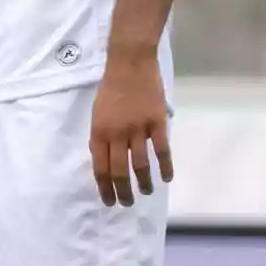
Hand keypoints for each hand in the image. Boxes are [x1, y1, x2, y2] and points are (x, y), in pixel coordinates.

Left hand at [90, 52, 172, 207]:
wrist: (130, 62)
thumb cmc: (112, 86)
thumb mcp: (98, 113)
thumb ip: (103, 135)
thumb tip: (109, 157)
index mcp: (99, 133)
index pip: (101, 169)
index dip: (105, 188)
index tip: (110, 201)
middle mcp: (117, 135)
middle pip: (120, 171)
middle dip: (124, 192)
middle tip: (128, 203)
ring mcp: (138, 129)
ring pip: (141, 164)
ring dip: (144, 182)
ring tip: (147, 192)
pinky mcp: (157, 122)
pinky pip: (162, 149)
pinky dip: (165, 166)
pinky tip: (167, 176)